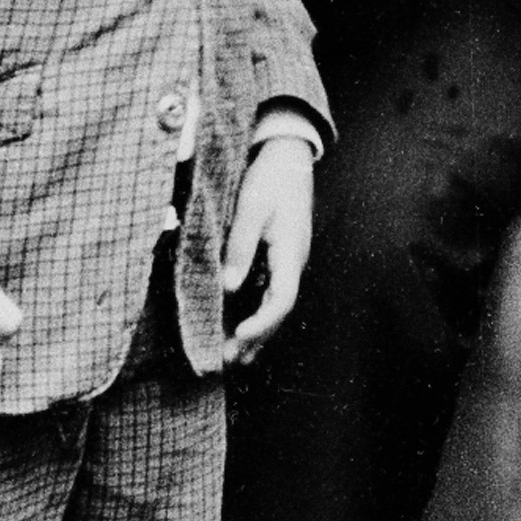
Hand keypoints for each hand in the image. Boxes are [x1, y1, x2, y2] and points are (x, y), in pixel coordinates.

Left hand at [221, 138, 315, 365]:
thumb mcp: (251, 207)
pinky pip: (270, 296)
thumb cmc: (270, 179)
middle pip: (278, 312)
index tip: (239, 335)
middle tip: (226, 360)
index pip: (283, 298)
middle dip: (254, 339)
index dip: (262, 322)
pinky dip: (255, 317)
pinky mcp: (279, 261)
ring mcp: (288, 265)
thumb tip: (229, 287)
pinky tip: (238, 331)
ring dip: (256, 334)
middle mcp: (294, 264)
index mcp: (291, 252)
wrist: (289, 159)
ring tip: (232, 359)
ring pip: (275, 308)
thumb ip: (240, 246)